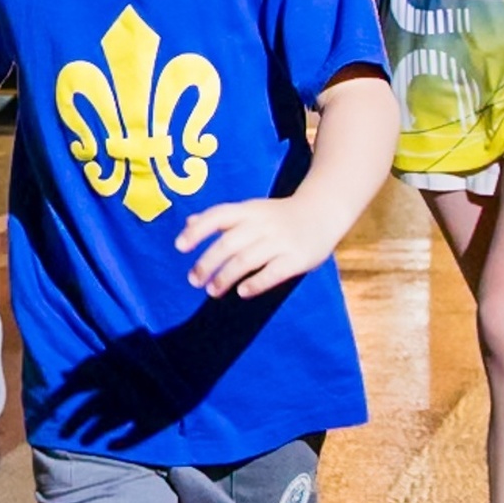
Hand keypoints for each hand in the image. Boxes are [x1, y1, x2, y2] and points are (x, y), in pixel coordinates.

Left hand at [176, 192, 332, 296]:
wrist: (323, 212)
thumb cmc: (278, 215)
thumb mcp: (251, 210)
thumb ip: (222, 218)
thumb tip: (188, 223)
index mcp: (249, 210)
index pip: (218, 216)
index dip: (197, 230)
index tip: (180, 248)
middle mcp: (262, 224)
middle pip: (228, 244)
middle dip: (207, 264)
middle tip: (193, 281)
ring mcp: (281, 241)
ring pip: (246, 260)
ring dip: (225, 277)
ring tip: (212, 291)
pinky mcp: (297, 258)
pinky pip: (273, 272)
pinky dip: (256, 283)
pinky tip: (242, 292)